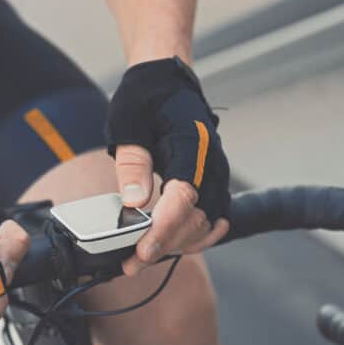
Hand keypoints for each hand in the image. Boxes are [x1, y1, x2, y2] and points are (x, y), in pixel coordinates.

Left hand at [107, 57, 230, 274]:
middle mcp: (211, 163)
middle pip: (196, 219)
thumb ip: (133, 164)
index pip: (182, 199)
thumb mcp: (127, 124)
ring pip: (206, 223)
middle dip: (164, 245)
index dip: (162, 231)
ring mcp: (216, 174)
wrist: (166, 81)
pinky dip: (195, 236)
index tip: (140, 252)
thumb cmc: (145, 98)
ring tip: (145, 257)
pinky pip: (211, 217)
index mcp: (191, 145)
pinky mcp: (212, 181)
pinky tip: (178, 247)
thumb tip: (135, 201)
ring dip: (177, 244)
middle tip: (132, 263)